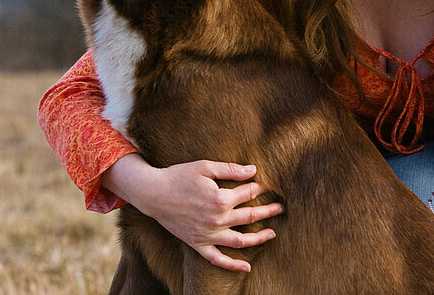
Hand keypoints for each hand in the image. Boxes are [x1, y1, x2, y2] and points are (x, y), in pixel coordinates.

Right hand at [103, 153, 283, 271]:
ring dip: (259, 238)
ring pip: (240, 240)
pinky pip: (218, 259)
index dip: (259, 187)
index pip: (248, 193)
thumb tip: (253, 170)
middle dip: (268, 211)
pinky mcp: (198, 244)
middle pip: (250, 216)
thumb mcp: (204, 167)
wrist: (153, 194)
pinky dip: (233, 265)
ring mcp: (208, 235)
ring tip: (272, 233)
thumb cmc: (178, 176)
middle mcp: (217, 219)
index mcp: (221, 198)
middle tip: (280, 208)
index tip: (267, 184)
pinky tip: (246, 267)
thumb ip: (230, 169)